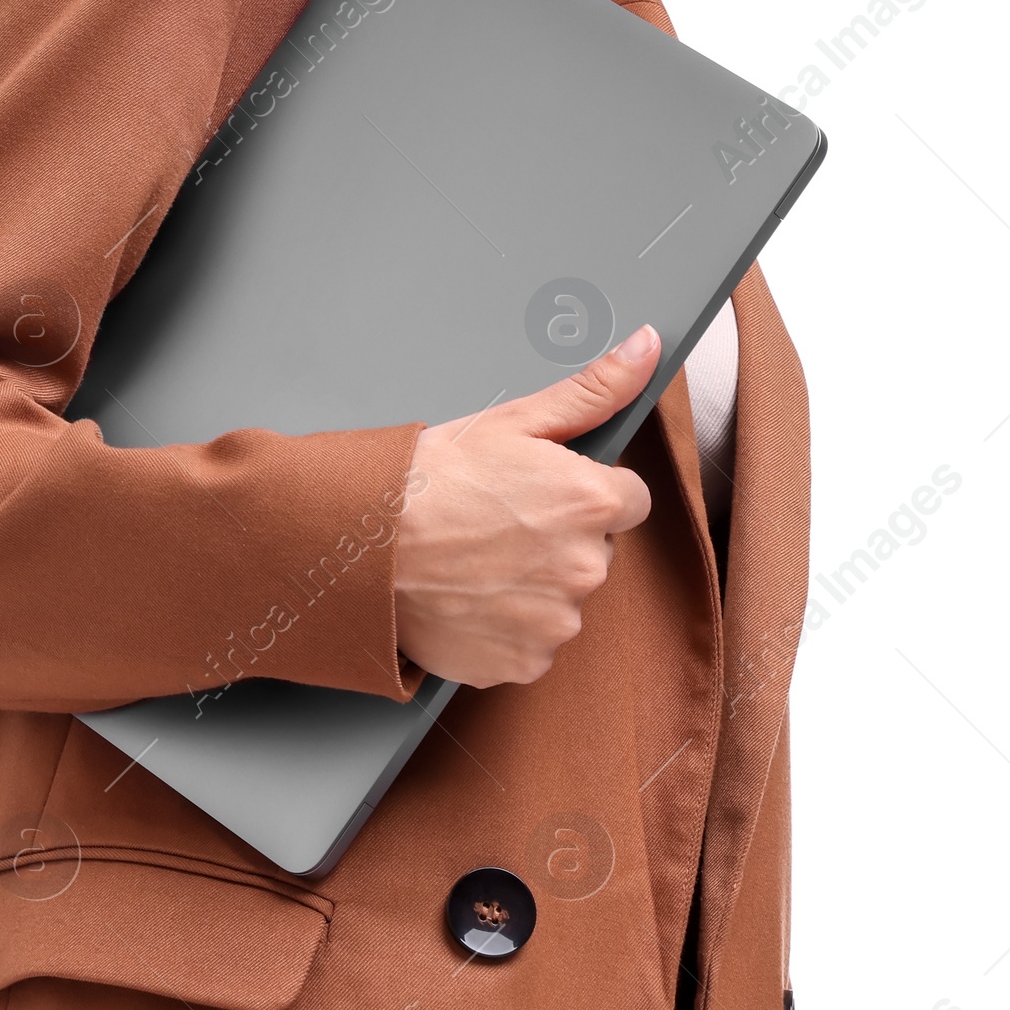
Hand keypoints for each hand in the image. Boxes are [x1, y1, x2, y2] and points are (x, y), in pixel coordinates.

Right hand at [391, 326, 658, 687]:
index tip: (541, 491)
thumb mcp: (513, 420)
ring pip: (562, 598)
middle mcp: (586, 567)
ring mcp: (555, 622)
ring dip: (533, 585)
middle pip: (594, 550)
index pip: (628, 500)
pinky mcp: (523, 663)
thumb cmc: (431, 477)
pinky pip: (531, 643)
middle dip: (559, 538)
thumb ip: (595, 389)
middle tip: (497, 522)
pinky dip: (506, 626)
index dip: (584, 491)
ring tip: (475, 560)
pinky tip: (468, 596)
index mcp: (592, 501)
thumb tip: (647, 347)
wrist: (362, 543)